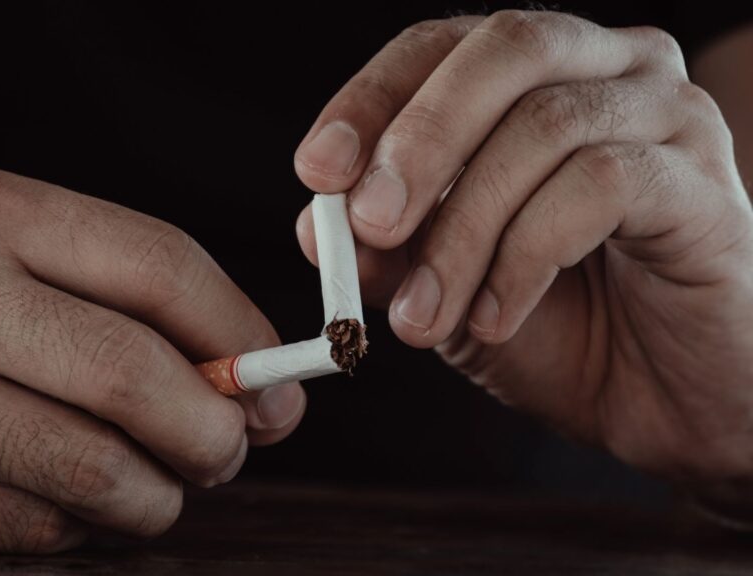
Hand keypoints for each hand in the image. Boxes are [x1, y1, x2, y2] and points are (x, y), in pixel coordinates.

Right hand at [0, 168, 304, 551]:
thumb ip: (112, 296)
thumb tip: (248, 378)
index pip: (160, 265)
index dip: (242, 332)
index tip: (279, 379)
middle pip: (139, 375)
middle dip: (216, 430)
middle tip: (232, 450)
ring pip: (97, 470)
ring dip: (160, 494)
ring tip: (164, 488)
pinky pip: (35, 527)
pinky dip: (83, 528)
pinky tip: (75, 505)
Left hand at [294, 11, 752, 491]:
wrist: (664, 405)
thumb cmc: (559, 330)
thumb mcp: (442, 289)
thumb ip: (387, 250)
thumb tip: (319, 223)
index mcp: (536, 80)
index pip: (440, 47)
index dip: (371, 100)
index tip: (317, 170)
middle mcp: (608, 73)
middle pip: (504, 50)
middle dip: (419, 139)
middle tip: (372, 225)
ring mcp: (667, 120)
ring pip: (544, 126)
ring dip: (463, 230)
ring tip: (425, 315)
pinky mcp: (706, 184)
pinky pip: (603, 183)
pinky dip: (527, 255)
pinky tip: (497, 317)